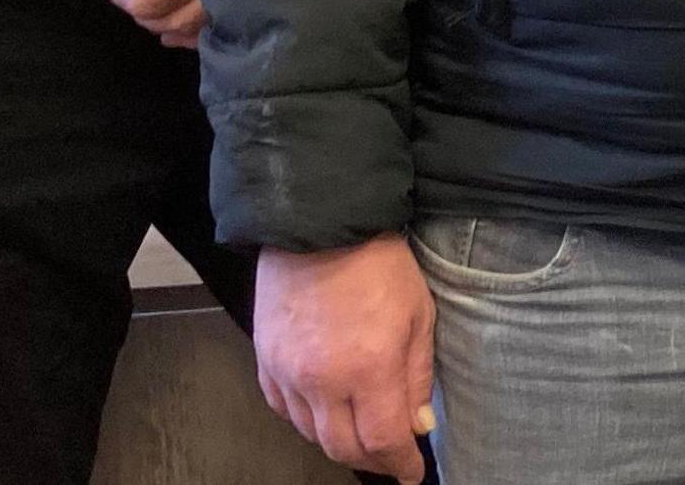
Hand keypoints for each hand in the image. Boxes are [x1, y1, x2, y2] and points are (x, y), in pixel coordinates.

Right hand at [253, 234, 436, 481]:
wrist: (321, 225)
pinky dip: (305, 420)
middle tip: (390, 457)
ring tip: (361, 434)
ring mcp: (288, 372)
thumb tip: (417, 425)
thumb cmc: (379, 263)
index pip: (383, 440)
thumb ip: (417, 377)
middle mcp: (323, 379)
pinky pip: (282, 409)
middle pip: (343, 447)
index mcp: (369, 367)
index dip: (400, 464)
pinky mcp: (265, 360)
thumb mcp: (418, 315)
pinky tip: (324, 412)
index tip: (412, 472)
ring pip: (310, 433)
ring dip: (338, 442)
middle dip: (371, 460)